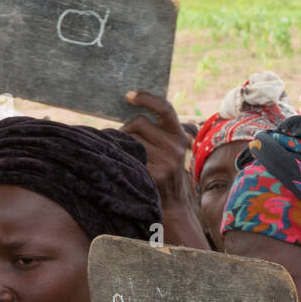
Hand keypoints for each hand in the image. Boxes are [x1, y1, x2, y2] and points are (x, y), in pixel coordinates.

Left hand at [121, 90, 193, 207]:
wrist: (173, 206)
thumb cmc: (163, 173)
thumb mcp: (168, 150)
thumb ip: (156, 132)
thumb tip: (126, 109)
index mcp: (179, 136)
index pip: (165, 108)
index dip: (146, 98)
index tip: (128, 95)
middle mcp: (176, 147)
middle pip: (139, 123)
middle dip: (126, 129)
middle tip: (121, 141)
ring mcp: (167, 162)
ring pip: (131, 139)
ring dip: (121, 145)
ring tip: (125, 156)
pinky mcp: (156, 174)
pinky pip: (129, 157)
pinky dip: (122, 159)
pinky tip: (125, 167)